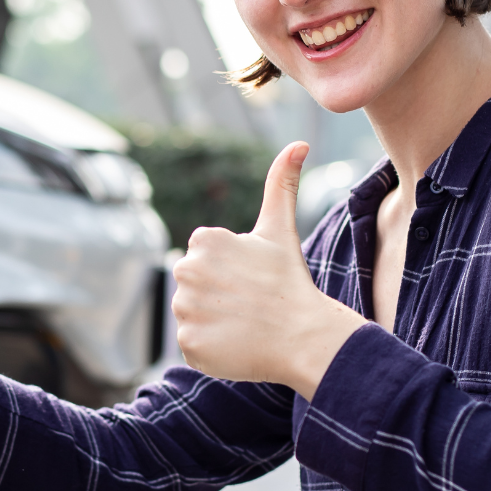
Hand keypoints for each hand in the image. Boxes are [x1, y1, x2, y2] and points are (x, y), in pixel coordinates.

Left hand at [170, 142, 366, 398]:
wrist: (304, 336)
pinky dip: (211, 348)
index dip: (228, 271)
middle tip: (249, 303)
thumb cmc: (290, 281)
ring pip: (192, 315)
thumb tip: (299, 143)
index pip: (204, 259)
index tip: (250, 279)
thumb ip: (281, 184)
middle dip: (216, 295)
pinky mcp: (189, 342)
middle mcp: (186, 270)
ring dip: (213, 322)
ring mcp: (186, 309)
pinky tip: (236, 343)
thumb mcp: (280, 229)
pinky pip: (192, 344)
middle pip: (194, 286)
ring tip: (244, 323)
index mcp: (204, 240)